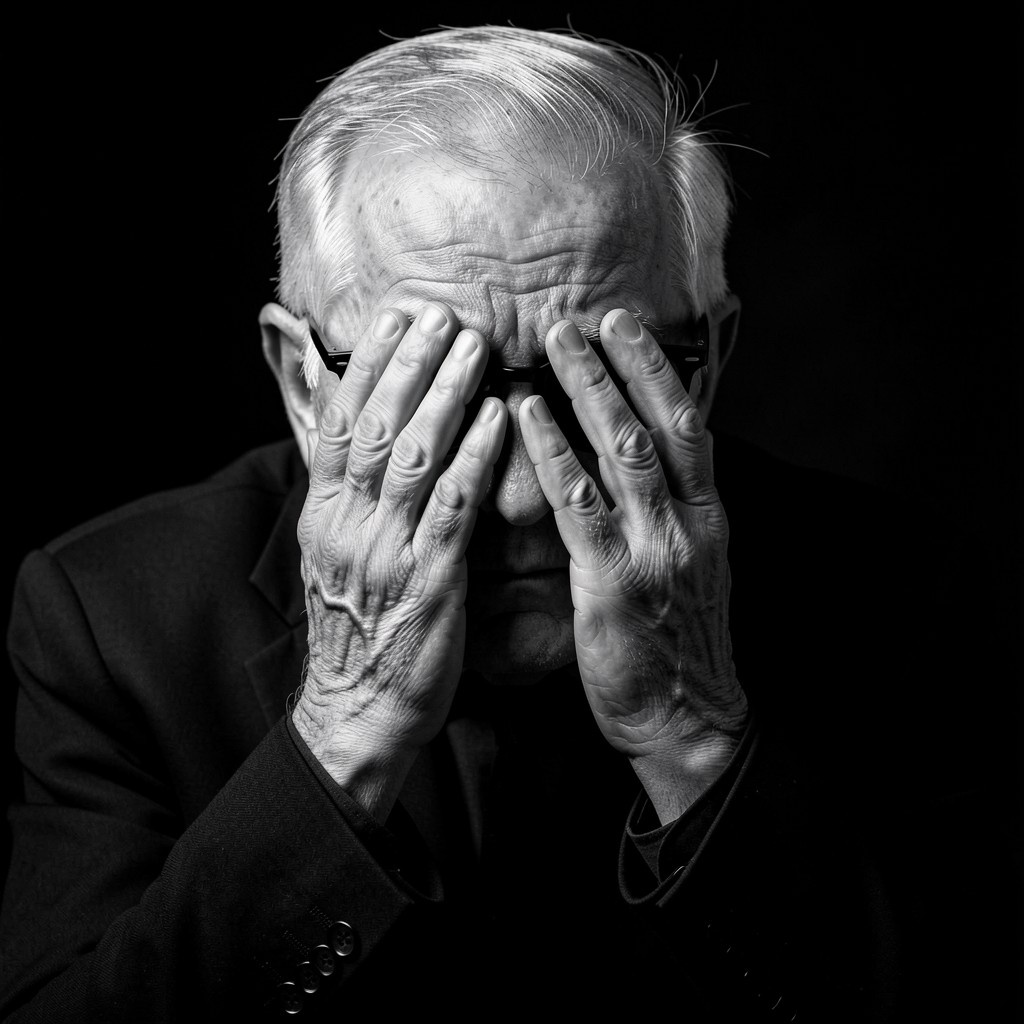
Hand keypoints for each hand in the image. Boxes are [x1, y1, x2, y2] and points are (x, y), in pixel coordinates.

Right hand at [294, 302, 506, 819]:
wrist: (358, 711)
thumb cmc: (358, 631)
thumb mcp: (335, 558)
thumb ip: (348, 496)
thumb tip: (360, 438)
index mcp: (323, 515)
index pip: (339, 425)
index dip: (367, 367)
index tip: (395, 318)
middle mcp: (347, 525)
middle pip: (376, 428)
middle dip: (408, 365)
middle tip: (440, 313)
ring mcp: (386, 553)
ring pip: (413, 459)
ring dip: (443, 396)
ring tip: (470, 346)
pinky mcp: (428, 583)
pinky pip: (452, 511)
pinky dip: (474, 461)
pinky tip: (496, 420)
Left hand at [519, 310, 747, 821]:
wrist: (686, 718)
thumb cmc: (677, 647)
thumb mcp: (693, 572)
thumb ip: (673, 517)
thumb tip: (643, 469)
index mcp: (709, 517)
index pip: (689, 427)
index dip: (659, 372)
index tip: (629, 328)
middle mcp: (689, 522)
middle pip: (659, 423)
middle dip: (624, 364)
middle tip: (588, 316)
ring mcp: (655, 548)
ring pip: (623, 450)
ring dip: (590, 389)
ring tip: (557, 342)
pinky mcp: (613, 580)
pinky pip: (578, 504)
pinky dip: (552, 453)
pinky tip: (525, 415)